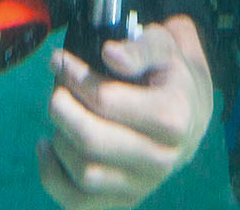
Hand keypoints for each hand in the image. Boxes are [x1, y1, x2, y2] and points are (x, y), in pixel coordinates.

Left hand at [39, 14, 213, 209]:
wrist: (190, 116)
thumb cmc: (169, 75)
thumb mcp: (163, 46)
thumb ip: (138, 48)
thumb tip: (110, 55)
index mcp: (173, 117)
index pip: (107, 101)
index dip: (74, 77)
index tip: (59, 59)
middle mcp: (162, 159)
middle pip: (90, 140)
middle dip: (61, 109)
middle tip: (57, 89)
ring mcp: (144, 186)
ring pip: (83, 172)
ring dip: (60, 138)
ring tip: (63, 115)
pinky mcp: (125, 201)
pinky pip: (77, 203)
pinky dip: (52, 176)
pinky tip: (48, 147)